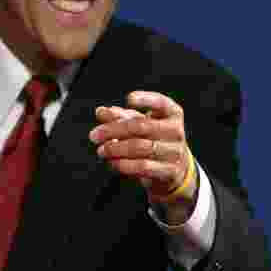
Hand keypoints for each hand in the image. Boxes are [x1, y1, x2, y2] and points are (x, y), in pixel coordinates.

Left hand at [89, 91, 195, 210]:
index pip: (161, 103)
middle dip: (113, 130)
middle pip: (142, 126)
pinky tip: (111, 162)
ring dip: (115, 149)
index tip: (129, 98)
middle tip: (94, 135)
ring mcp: (175, 151)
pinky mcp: (170, 171)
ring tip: (100, 150)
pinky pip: (143, 167)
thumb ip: (120, 117)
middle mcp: (176, 131)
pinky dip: (123, 164)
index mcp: (172, 114)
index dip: (146, 99)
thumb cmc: (153, 140)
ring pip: (141, 147)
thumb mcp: (139, 124)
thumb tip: (100, 111)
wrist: (175, 169)